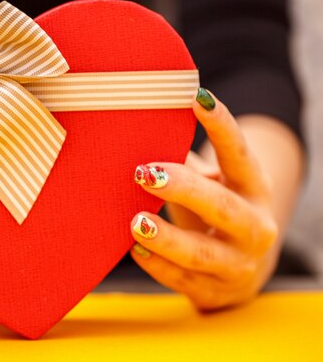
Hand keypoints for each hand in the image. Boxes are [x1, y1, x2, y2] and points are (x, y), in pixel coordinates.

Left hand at [130, 89, 281, 309]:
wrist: (241, 270)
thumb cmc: (214, 213)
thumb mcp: (211, 184)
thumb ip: (184, 161)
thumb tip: (140, 122)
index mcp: (254, 189)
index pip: (240, 155)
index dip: (221, 126)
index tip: (196, 99)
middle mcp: (254, 226)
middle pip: (222, 206)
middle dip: (183, 189)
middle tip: (143, 172)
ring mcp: (237, 263)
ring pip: (201, 252)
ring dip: (166, 237)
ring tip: (136, 221)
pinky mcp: (214, 290)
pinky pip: (183, 279)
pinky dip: (157, 264)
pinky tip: (134, 248)